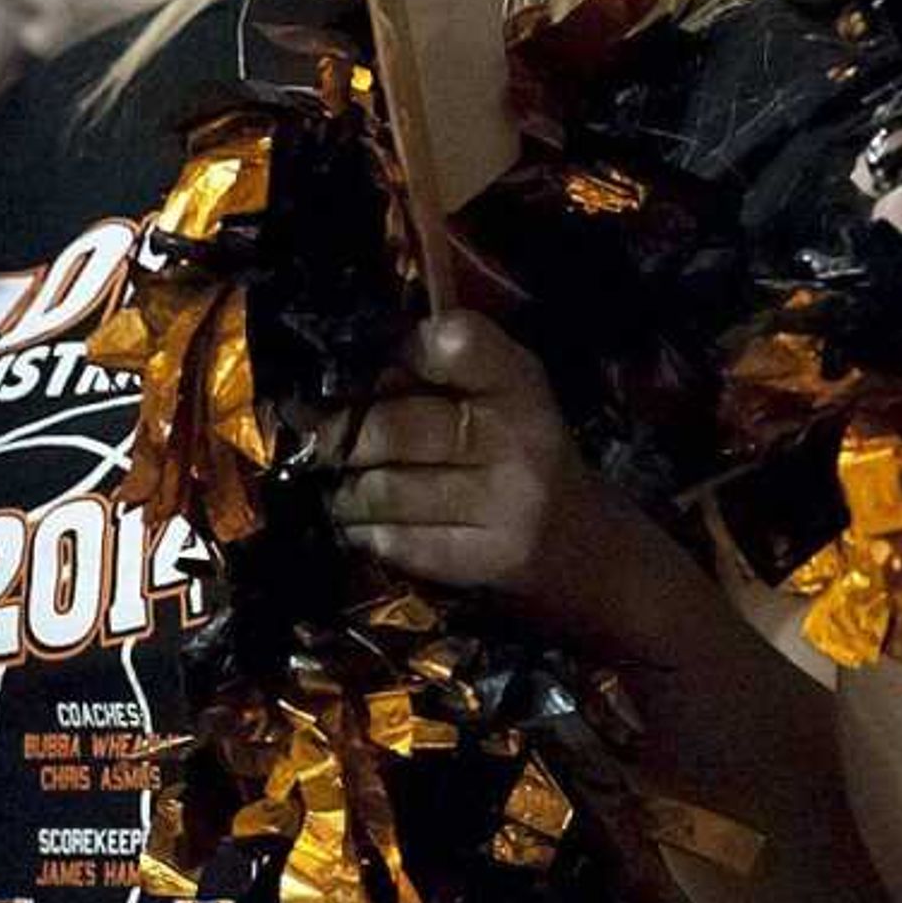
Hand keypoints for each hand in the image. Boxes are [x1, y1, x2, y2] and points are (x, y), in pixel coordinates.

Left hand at [324, 311, 639, 635]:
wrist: (582, 544)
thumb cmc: (521, 452)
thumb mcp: (501, 394)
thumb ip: (438, 373)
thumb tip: (340, 370)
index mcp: (519, 381)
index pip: (454, 343)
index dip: (404, 351)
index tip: (381, 366)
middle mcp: (516, 437)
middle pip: (390, 428)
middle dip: (341, 436)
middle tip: (319, 437)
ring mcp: (502, 503)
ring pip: (379, 490)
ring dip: (344, 490)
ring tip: (345, 484)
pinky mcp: (481, 560)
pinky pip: (389, 541)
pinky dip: (363, 532)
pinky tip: (369, 524)